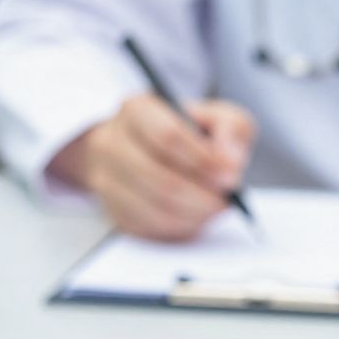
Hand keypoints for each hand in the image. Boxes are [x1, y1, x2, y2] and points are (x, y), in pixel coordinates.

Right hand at [53, 94, 255, 239]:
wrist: (149, 151)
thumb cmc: (185, 133)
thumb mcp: (215, 118)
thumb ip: (231, 131)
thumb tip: (230, 164)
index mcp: (136, 110)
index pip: (167, 136)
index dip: (202, 160)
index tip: (229, 176)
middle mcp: (112, 143)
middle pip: (160, 178)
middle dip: (200, 195)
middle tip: (225, 200)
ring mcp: (107, 180)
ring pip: (154, 208)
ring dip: (193, 215)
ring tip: (214, 208)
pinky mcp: (114, 212)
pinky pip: (149, 228)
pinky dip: (180, 228)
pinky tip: (195, 217)